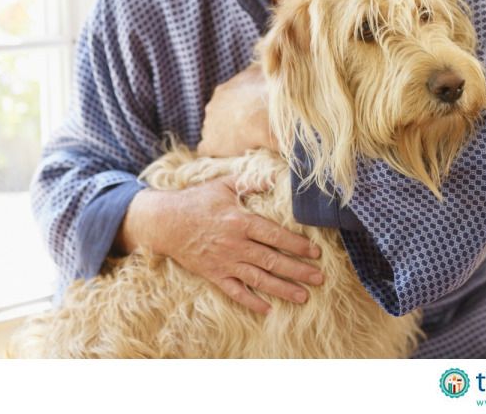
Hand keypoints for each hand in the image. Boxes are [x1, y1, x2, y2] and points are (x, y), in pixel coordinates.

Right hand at [116, 175, 323, 314]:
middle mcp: (235, 244)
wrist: (166, 222)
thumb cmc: (197, 200)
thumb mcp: (224, 184)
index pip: (275, 236)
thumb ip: (251, 181)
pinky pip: (235, 291)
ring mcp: (224, 262)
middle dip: (298, 270)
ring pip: (259, 279)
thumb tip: (276, 176)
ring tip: (304, 297)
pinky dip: (251, 302)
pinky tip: (268, 309)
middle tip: (319, 278)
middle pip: (272, 260)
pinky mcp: (214, 274)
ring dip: (283, 289)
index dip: (296, 245)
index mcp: (240, 221)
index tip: (315, 252)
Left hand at [197, 64, 278, 156]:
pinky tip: (228, 158)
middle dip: (229, 124)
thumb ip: (260, 71)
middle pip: (217, 118)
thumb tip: (267, 65)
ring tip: (242, 146)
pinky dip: (216, 154)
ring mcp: (208, 126)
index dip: (237, 111)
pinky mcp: (209, 144)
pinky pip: (208, 150)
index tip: (248, 117)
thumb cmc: (267, 93)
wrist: (264, 113)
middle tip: (247, 132)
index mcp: (223, 92)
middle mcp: (211, 107)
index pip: (226, 103)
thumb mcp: (264, 74)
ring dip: (224, 139)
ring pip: (213, 133)